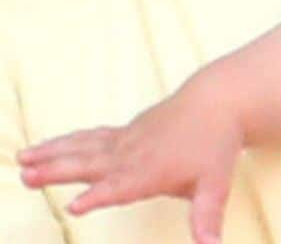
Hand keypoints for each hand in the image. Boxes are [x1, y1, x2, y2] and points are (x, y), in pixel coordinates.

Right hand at [17, 73, 241, 243]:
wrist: (219, 101)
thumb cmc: (215, 145)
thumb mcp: (215, 184)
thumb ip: (207, 217)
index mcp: (151, 172)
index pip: (120, 187)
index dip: (98, 197)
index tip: (75, 205)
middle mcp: (133, 155)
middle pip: (91, 164)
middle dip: (58, 171)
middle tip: (26, 176)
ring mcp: (126, 140)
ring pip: (84, 147)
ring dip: (52, 153)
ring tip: (21, 159)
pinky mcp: (124, 132)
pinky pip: (90, 138)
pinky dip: (66, 142)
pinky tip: (45, 147)